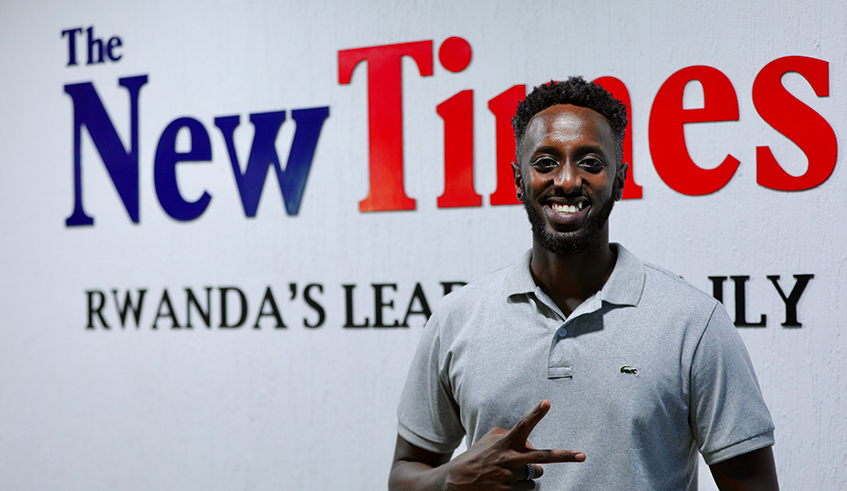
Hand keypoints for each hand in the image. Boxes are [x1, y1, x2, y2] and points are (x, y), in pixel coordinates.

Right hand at [444, 400, 584, 489]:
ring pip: (535, 475)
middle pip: (543, 457)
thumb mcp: (490, 440)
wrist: (456, 483)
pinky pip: (528, 489)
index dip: (536, 414)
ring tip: (509, 473)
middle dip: (565, 456)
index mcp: (505, 443)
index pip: (523, 425)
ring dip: (528, 474)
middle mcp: (510, 459)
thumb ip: (511, 436)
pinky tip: (506, 483)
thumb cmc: (477, 457)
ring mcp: (510, 478)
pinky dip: (522, 486)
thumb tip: (532, 445)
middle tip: (582, 456)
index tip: (546, 402)